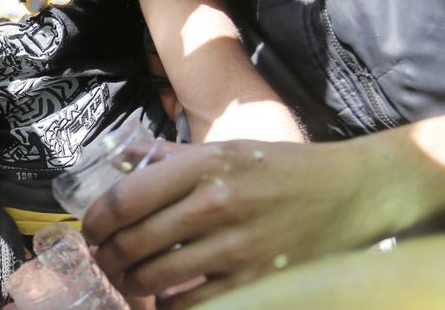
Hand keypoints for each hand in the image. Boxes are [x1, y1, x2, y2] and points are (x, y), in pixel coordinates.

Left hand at [82, 140, 385, 308]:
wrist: (353, 193)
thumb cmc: (285, 170)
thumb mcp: (227, 149)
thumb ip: (171, 156)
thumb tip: (122, 157)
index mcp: (204, 166)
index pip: (125, 197)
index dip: (96, 220)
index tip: (91, 230)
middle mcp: (216, 204)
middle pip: (133, 241)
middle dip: (107, 257)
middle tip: (105, 261)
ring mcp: (236, 246)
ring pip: (154, 277)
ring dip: (131, 285)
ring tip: (130, 282)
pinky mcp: (255, 281)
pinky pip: (191, 306)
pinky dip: (167, 307)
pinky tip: (165, 300)